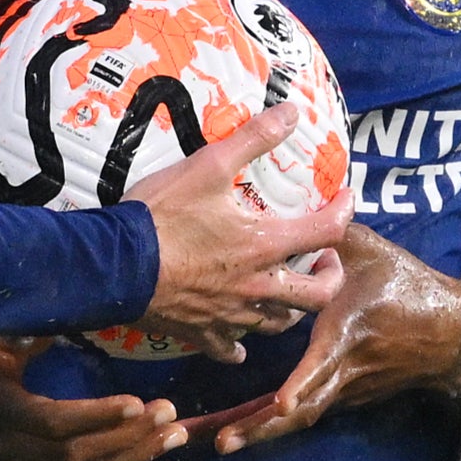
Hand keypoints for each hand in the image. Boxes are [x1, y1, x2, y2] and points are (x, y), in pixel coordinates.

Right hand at [0, 331, 193, 460]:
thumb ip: (30, 325)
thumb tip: (76, 303)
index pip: (51, 421)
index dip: (96, 416)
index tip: (138, 402)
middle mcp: (8, 445)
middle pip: (75, 455)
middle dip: (127, 437)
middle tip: (171, 413)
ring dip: (136, 459)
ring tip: (178, 436)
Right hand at [126, 106, 349, 362]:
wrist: (114, 264)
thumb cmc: (162, 215)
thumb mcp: (209, 165)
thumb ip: (254, 137)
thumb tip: (292, 110)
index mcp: (265, 245)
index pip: (328, 231)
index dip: (345, 211)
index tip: (346, 199)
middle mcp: (258, 286)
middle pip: (318, 296)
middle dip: (330, 277)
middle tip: (324, 260)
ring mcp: (231, 315)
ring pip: (278, 324)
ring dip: (291, 309)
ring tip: (287, 290)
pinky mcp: (202, 333)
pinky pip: (230, 349)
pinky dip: (239, 346)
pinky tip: (239, 341)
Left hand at [216, 225, 460, 453]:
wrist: (450, 335)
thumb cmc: (410, 288)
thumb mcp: (374, 253)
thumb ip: (334, 232)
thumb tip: (298, 203)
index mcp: (347, 336)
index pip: (324, 365)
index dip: (304, 385)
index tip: (282, 402)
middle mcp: (344, 372)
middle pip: (302, 411)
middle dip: (261, 429)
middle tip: (222, 444)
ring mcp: (347, 391)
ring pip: (301, 418)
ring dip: (260, 432)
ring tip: (220, 443)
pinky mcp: (347, 397)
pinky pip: (308, 412)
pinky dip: (275, 425)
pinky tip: (242, 430)